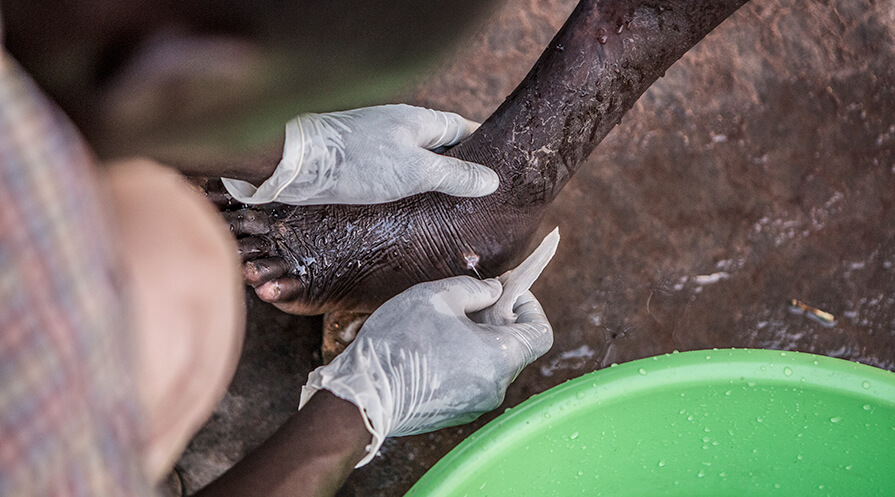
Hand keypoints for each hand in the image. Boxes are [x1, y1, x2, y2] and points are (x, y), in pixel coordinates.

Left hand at [221, 104, 498, 204]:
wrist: (294, 163)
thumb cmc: (357, 162)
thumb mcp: (415, 171)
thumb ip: (454, 176)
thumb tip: (492, 180)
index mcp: (419, 122)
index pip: (463, 129)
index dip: (483, 147)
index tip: (500, 168)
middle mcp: (400, 128)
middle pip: (440, 147)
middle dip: (459, 168)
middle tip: (478, 197)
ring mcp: (377, 144)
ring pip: (415, 162)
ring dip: (431, 182)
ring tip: (449, 210)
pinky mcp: (358, 162)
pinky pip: (393, 174)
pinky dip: (406, 189)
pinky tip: (410, 209)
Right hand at [298, 276, 552, 465]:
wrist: (364, 396)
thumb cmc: (402, 342)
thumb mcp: (438, 297)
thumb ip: (475, 289)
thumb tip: (493, 291)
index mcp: (500, 358)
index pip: (541, 333)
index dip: (529, 305)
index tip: (504, 291)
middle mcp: (496, 388)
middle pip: (515, 347)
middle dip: (499, 319)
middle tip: (471, 299)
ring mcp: (475, 405)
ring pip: (491, 363)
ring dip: (478, 339)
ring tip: (445, 321)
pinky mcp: (454, 413)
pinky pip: (472, 379)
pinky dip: (463, 359)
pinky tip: (432, 346)